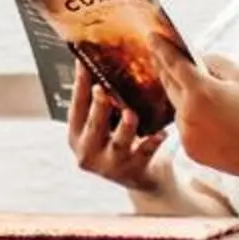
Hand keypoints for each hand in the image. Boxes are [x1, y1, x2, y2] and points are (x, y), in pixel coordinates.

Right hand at [66, 68, 171, 192]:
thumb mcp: (103, 125)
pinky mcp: (132, 172)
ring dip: (125, 127)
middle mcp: (87, 152)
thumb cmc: (119, 142)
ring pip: (118, 142)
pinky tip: (162, 133)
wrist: (140, 178)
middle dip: (98, 107)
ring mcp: (109, 165)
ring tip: (131, 113)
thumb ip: (99, 103)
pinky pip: (144, 154)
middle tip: (102, 89)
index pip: (76, 108)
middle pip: (94, 126)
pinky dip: (153, 142)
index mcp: (76, 136)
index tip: (83, 64)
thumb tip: (98, 62)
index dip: (79, 86)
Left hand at [159, 50, 238, 178]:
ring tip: (205, 95)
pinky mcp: (190, 151)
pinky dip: (193, 120)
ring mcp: (186, 134)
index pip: (173, 63)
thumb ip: (215, 63)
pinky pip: (185, 128)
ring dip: (184, 97)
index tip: (152, 36)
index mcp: (200, 91)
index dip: (161, 48)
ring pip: (178, 108)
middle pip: (170, 85)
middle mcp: (187, 114)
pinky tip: (214, 122)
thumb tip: (197, 60)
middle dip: (169, 71)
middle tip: (167, 57)